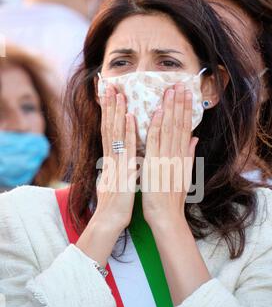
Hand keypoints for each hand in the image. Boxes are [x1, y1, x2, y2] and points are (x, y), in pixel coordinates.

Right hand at [76, 85, 136, 263]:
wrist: (109, 221)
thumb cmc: (115, 204)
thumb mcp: (117, 181)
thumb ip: (120, 168)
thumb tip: (122, 159)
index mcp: (112, 160)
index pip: (110, 132)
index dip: (110, 113)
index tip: (111, 97)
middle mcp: (111, 158)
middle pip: (109, 127)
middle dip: (110, 106)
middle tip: (110, 85)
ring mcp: (115, 163)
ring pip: (114, 133)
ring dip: (116, 112)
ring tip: (118, 93)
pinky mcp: (121, 171)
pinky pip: (124, 149)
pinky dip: (126, 132)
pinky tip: (128, 117)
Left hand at [142, 83, 198, 227]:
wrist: (167, 216)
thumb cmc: (173, 199)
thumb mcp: (185, 175)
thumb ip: (189, 155)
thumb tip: (194, 138)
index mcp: (182, 157)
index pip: (186, 128)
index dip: (186, 110)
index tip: (186, 94)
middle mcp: (176, 156)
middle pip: (179, 125)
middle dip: (179, 104)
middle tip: (180, 84)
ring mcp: (166, 159)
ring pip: (169, 130)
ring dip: (169, 109)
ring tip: (170, 91)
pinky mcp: (155, 165)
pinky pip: (155, 143)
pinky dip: (156, 127)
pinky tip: (155, 113)